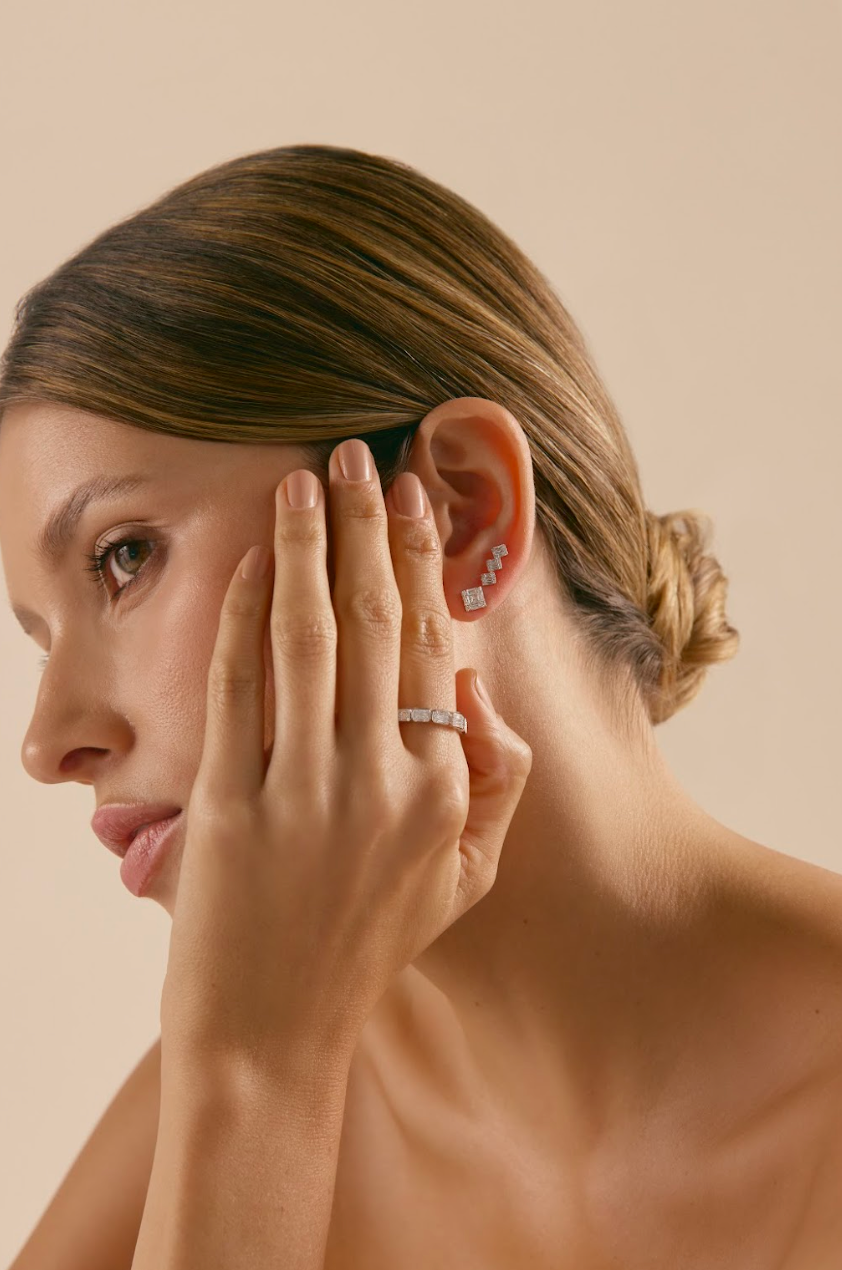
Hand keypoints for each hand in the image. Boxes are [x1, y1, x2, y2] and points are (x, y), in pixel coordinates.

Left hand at [159, 439, 532, 1081]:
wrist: (274, 1034)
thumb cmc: (369, 947)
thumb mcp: (467, 878)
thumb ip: (497, 782)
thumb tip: (473, 684)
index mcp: (445, 791)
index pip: (433, 647)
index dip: (422, 563)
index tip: (412, 499)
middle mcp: (384, 780)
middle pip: (379, 624)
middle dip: (367, 527)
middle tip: (356, 456)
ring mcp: (306, 792)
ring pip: (310, 639)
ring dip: (306, 550)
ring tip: (302, 482)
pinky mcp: (232, 806)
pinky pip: (240, 690)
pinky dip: (242, 619)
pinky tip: (246, 567)